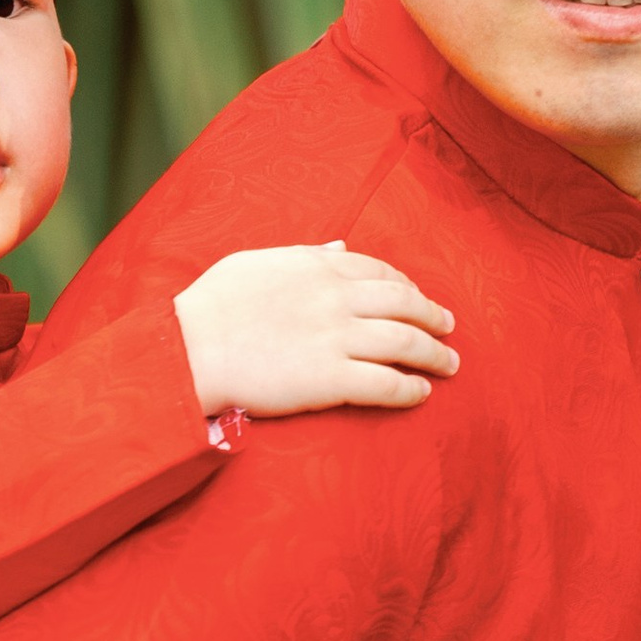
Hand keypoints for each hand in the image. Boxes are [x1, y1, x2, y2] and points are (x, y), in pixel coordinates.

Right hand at [174, 241, 457, 418]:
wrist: (189, 349)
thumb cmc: (211, 306)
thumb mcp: (257, 262)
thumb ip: (304, 254)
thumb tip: (337, 246)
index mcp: (319, 267)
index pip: (381, 272)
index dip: (407, 286)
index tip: (418, 298)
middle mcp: (337, 299)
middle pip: (405, 304)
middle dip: (434, 316)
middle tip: (449, 329)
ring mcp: (337, 339)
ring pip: (406, 343)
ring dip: (435, 354)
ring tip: (450, 364)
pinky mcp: (331, 381)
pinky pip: (386, 384)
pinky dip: (411, 389)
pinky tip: (422, 393)